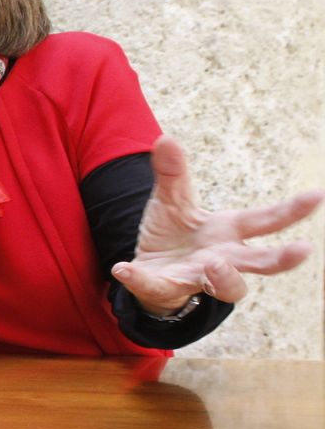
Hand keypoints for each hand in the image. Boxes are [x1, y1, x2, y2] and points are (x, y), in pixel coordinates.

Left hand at [112, 136, 322, 315]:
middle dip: (280, 258)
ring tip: (211, 264)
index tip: (316, 195)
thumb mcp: (171, 200)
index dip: (291, 210)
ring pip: (226, 288)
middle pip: (259, 262)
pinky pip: (157, 287)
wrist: (148, 269)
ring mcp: (198, 278)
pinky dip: (139, 278)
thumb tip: (167, 138)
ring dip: (223, 277)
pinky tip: (123, 268)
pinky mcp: (168, 290)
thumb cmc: (172, 234)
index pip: (265, 220)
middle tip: (302, 250)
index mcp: (228, 232)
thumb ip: (172, 173)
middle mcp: (222, 258)